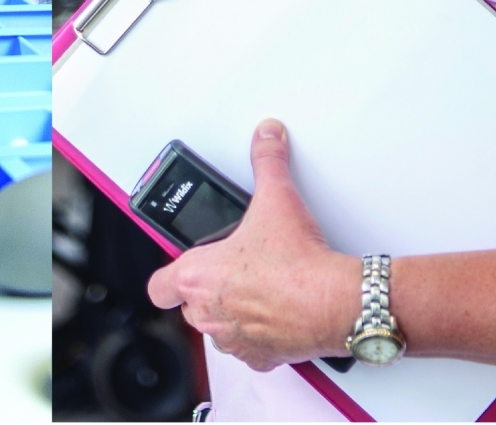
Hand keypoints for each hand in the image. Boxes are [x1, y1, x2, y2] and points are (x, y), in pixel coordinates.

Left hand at [146, 120, 361, 370]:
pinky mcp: (261, 357)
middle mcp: (208, 313)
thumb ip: (267, 162)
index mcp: (197, 277)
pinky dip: (261, 336)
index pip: (159, 287)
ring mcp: (233, 339)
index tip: (183, 268)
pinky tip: (278, 314)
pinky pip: (250, 349)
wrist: (337, 302)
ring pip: (219, 328)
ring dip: (233, 314)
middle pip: (192, 305)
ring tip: (259, 290)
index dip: (170, 276)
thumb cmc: (298, 261)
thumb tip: (267, 136)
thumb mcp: (277, 198)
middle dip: (211, 290)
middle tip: (236, 271)